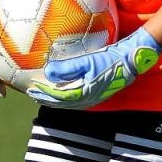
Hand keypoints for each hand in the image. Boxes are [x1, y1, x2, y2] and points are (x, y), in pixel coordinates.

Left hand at [27, 27, 160, 108]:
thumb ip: (67, 67)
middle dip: (46, 98)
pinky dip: (65, 95)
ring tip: (43, 93)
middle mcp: (87, 98)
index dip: (43, 93)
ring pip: (68, 101)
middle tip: (32, 93)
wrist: (130, 61)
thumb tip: (48, 72)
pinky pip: (76, 96)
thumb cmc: (110, 59)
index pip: (58, 97)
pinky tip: (62, 88)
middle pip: (61, 102)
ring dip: (54, 98)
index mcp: (83, 93)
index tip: (31, 88)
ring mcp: (93, 96)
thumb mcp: (87, 61)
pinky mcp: (96, 91)